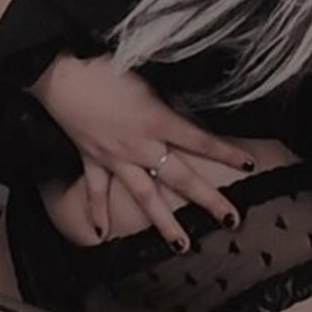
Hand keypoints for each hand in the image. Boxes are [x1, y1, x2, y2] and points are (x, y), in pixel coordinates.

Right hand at [30, 52, 255, 249]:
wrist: (62, 75)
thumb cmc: (106, 65)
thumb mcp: (148, 75)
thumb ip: (171, 96)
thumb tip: (194, 104)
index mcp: (157, 121)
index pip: (200, 141)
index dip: (227, 153)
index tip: (249, 165)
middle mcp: (140, 146)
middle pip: (181, 178)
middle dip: (208, 200)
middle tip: (232, 219)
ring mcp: (115, 158)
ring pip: (144, 196)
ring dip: (164, 223)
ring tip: (182, 246)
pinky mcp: (91, 160)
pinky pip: (96, 191)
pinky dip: (96, 212)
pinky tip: (101, 234)